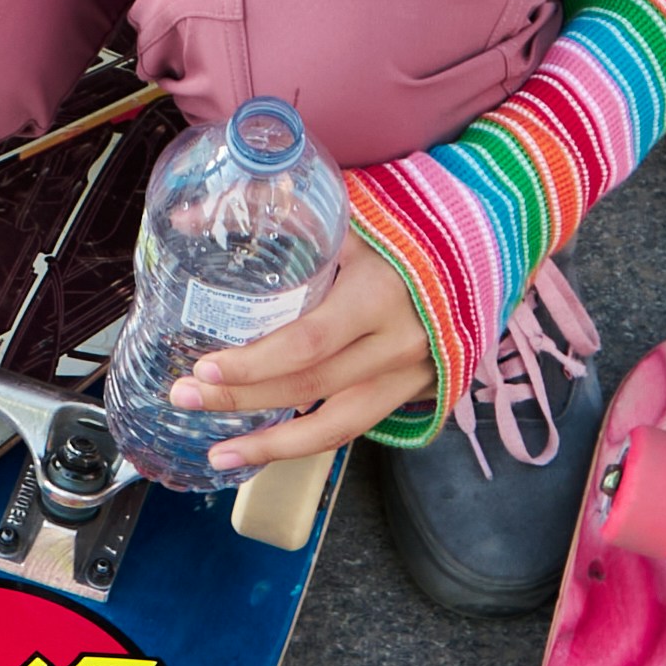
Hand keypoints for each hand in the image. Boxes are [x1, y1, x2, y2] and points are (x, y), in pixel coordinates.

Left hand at [176, 236, 435, 471]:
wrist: (482, 246)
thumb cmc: (404, 224)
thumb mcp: (345, 212)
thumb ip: (271, 212)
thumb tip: (183, 221)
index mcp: (381, 293)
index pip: (309, 343)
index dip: (255, 363)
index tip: (206, 369)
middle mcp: (399, 342)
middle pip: (310, 387)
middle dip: (242, 399)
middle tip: (185, 398)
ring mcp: (411, 374)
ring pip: (336, 426)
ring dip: (273, 444)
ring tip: (220, 453)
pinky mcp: (416, 392)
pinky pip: (355, 425)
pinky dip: (308, 439)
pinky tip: (267, 445)